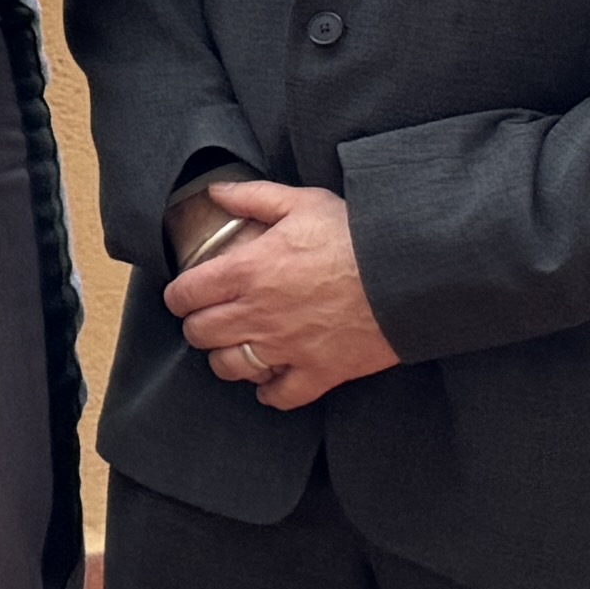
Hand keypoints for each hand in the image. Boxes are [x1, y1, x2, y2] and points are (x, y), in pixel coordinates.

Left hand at [166, 178, 391, 409]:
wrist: (410, 274)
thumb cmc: (357, 235)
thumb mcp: (302, 203)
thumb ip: (253, 197)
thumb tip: (217, 192)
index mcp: (246, 271)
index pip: (185, 295)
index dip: (179, 296)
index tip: (185, 295)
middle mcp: (257, 313)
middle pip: (200, 334)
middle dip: (198, 327)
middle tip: (210, 320)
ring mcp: (287, 347)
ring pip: (230, 367)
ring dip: (226, 360)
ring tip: (235, 349)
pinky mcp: (320, 372)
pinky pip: (280, 396)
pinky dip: (270, 393)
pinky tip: (271, 381)